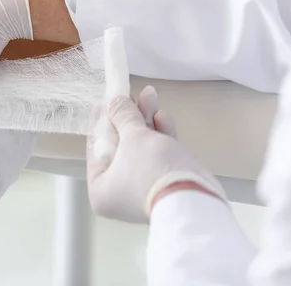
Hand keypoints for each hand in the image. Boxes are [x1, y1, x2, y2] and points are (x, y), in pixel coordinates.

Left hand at [86, 86, 227, 222]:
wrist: (193, 197)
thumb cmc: (151, 170)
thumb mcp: (133, 136)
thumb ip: (122, 115)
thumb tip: (115, 101)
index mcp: (100, 189)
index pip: (97, 148)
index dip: (102, 121)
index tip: (104, 101)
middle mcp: (118, 192)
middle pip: (120, 145)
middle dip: (129, 116)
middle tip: (131, 93)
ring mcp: (142, 188)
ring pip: (141, 147)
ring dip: (146, 120)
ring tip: (150, 95)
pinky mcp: (163, 183)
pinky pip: (157, 155)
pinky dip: (160, 135)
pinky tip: (162, 116)